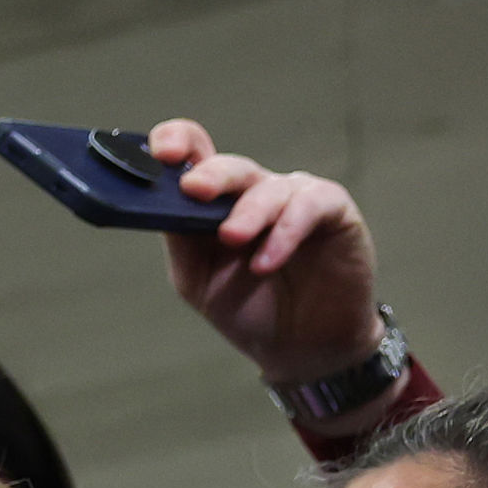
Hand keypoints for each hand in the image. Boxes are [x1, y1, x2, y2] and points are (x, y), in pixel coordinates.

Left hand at [149, 117, 384, 391]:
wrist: (301, 345)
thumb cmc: (247, 306)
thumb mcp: (197, 277)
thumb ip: (179, 238)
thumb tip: (154, 204)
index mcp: (216, 201)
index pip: (195, 152)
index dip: (176, 141)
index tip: (162, 155)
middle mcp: (255, 191)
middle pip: (231, 167)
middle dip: (211, 175)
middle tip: (193, 190)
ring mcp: (295, 197)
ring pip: (270, 187)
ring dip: (248, 212)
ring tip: (233, 239)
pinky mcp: (334, 211)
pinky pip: (310, 206)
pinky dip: (285, 231)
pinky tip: (266, 261)